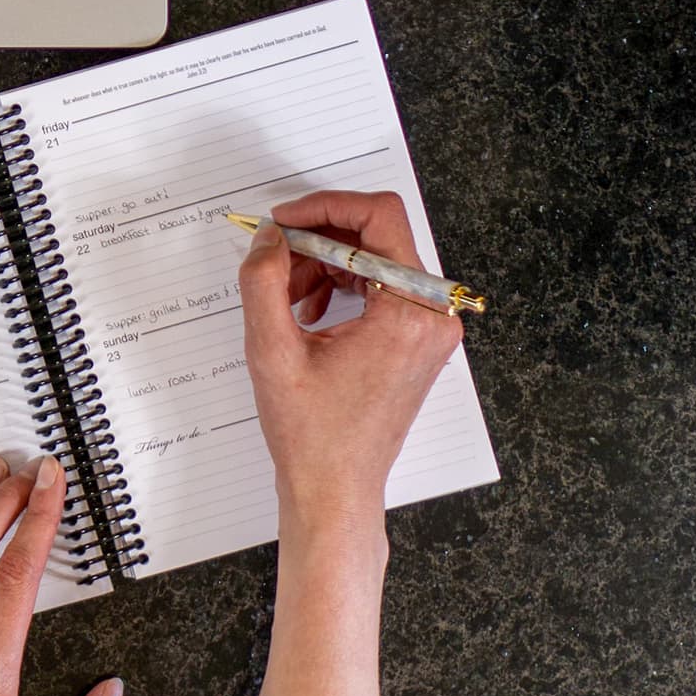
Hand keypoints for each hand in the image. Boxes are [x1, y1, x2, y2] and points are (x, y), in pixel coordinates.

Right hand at [237, 190, 463, 541]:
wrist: (334, 488)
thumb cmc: (313, 435)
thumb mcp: (271, 351)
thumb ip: (264, 282)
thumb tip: (270, 239)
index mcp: (409, 313)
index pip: (380, 219)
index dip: (325, 207)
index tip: (286, 220)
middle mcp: (432, 315)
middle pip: (377, 238)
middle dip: (318, 243)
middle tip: (275, 260)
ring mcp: (428, 329)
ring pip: (374, 262)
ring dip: (323, 268)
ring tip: (285, 299)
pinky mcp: (415, 340)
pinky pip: (378, 288)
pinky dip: (338, 288)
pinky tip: (305, 315)